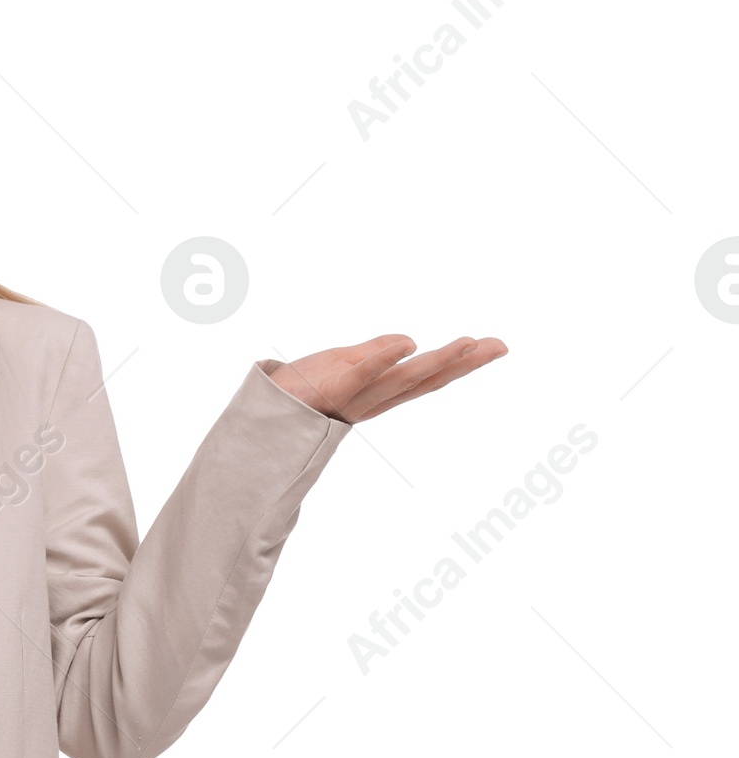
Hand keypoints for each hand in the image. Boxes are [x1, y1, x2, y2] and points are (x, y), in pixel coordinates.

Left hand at [265, 333, 506, 422]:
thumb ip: (374, 353)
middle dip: (464, 364)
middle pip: (426, 380)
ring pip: (404, 379)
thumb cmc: (299, 390)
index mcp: (379, 393)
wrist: (258, 415)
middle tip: (499, 347)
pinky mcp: (332, 389)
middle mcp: (373, 400)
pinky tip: (408, 344)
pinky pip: (362, 374)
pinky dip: (384, 359)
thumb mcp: (342, 364)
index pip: (427, 376)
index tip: (495, 346)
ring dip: (438, 361)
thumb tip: (408, 342)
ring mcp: (355, 397)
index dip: (462, 363)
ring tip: (469, 343)